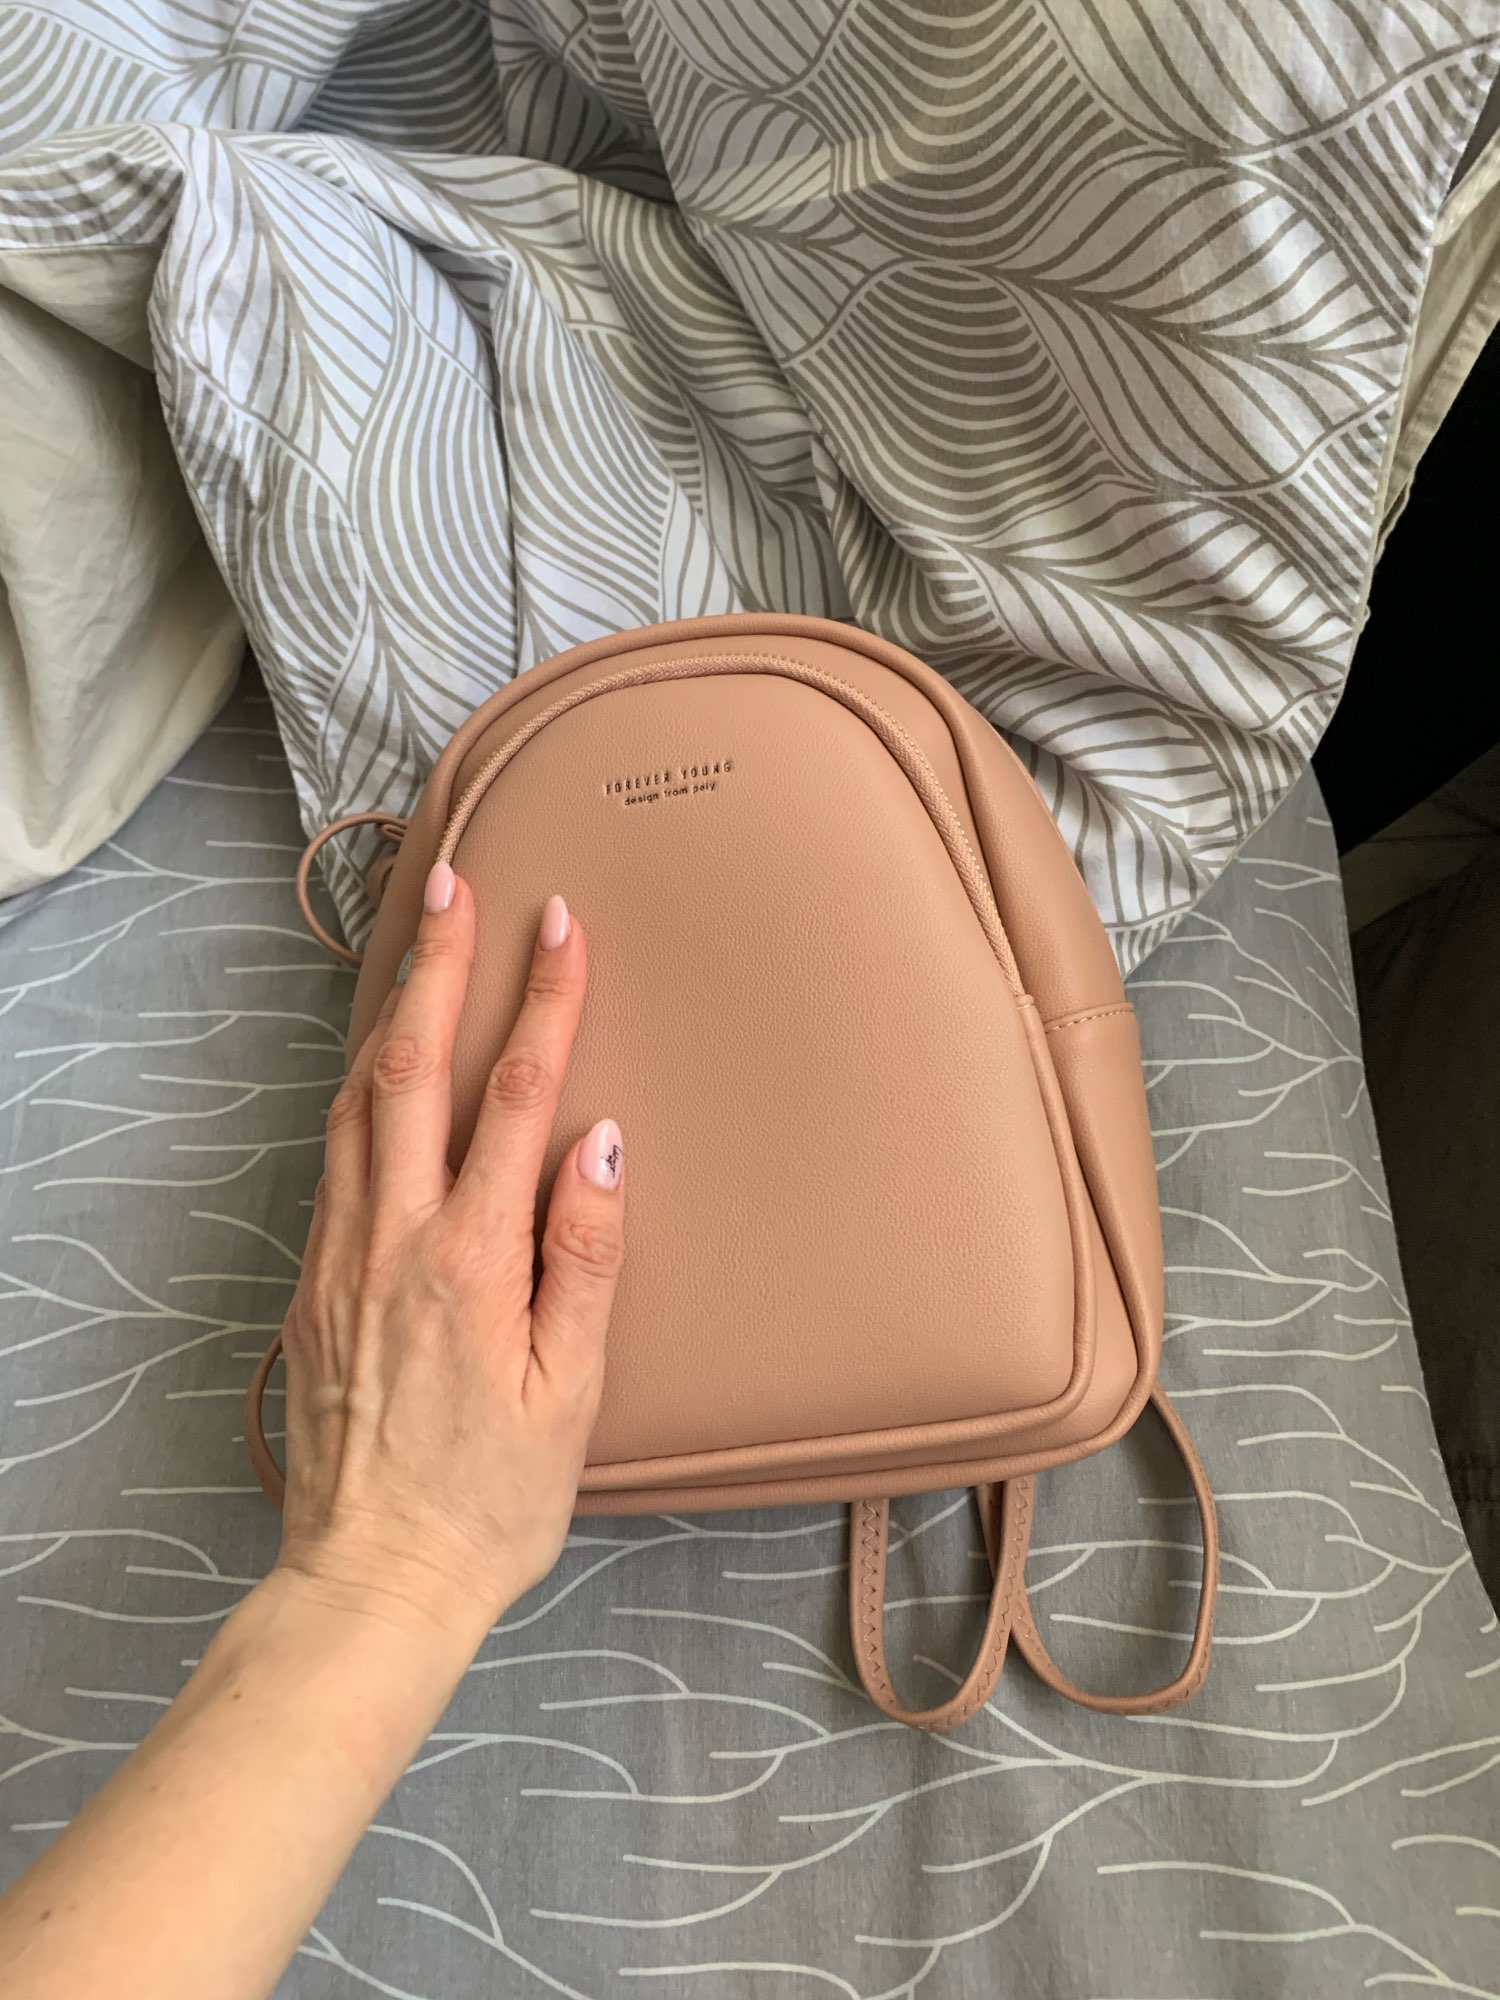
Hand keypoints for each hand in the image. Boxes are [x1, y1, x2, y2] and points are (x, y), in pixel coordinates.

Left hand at [273, 865, 623, 1648]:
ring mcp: (341, 1255)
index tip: (560, 924)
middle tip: (460, 883)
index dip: (542, 1001)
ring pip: (355, 1102)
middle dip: (441, 967)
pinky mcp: (312, 1282)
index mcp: (469, 1261)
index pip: (512, 1097)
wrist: (371, 1579)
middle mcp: (392, 1239)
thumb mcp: (569, 1393)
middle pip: (412, 1069)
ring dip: (390, 1012)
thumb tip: (604, 1143)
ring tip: (416, 944)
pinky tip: (372, 1064)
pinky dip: (355, 1086)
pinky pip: (333, 1154)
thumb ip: (585, 1258)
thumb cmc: (488, 1500)